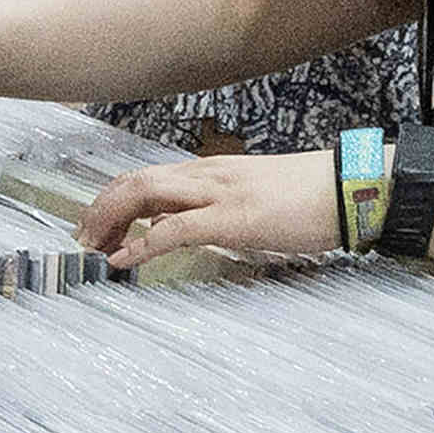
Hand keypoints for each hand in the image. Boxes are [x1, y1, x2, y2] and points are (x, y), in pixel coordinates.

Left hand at [75, 153, 328, 272]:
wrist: (351, 187)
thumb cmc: (312, 196)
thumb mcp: (258, 198)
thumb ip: (226, 207)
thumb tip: (204, 228)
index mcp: (214, 171)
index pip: (151, 176)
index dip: (116, 198)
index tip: (97, 223)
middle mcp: (208, 174)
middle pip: (136, 181)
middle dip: (101, 208)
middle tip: (82, 238)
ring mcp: (218, 193)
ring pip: (144, 195)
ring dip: (110, 221)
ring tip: (91, 248)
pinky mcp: (232, 218)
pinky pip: (173, 230)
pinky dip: (141, 245)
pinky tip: (123, 261)